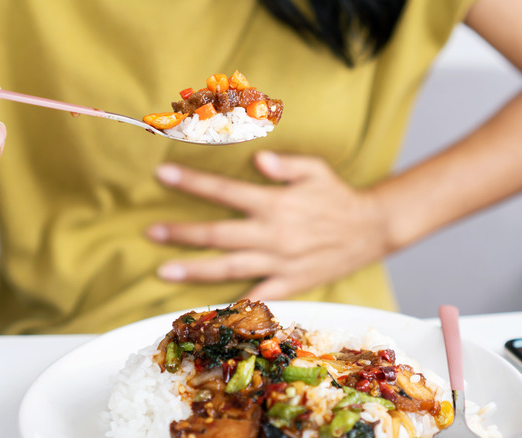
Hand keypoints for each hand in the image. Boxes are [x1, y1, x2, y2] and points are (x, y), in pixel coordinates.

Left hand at [147, 151, 390, 300]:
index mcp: (275, 204)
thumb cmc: (337, 196)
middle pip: (218, 235)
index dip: (192, 182)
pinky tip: (207, 308)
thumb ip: (285, 164)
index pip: (225, 191)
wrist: (371, 230)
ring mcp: (279, 263)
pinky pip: (257, 296)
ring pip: (229, 268)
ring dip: (194, 269)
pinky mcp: (290, 284)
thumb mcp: (316, 169)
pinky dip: (233, 304)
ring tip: (163, 270)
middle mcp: (273, 235)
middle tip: (150, 232)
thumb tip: (256, 159)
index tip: (163, 175)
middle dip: (181, 233)